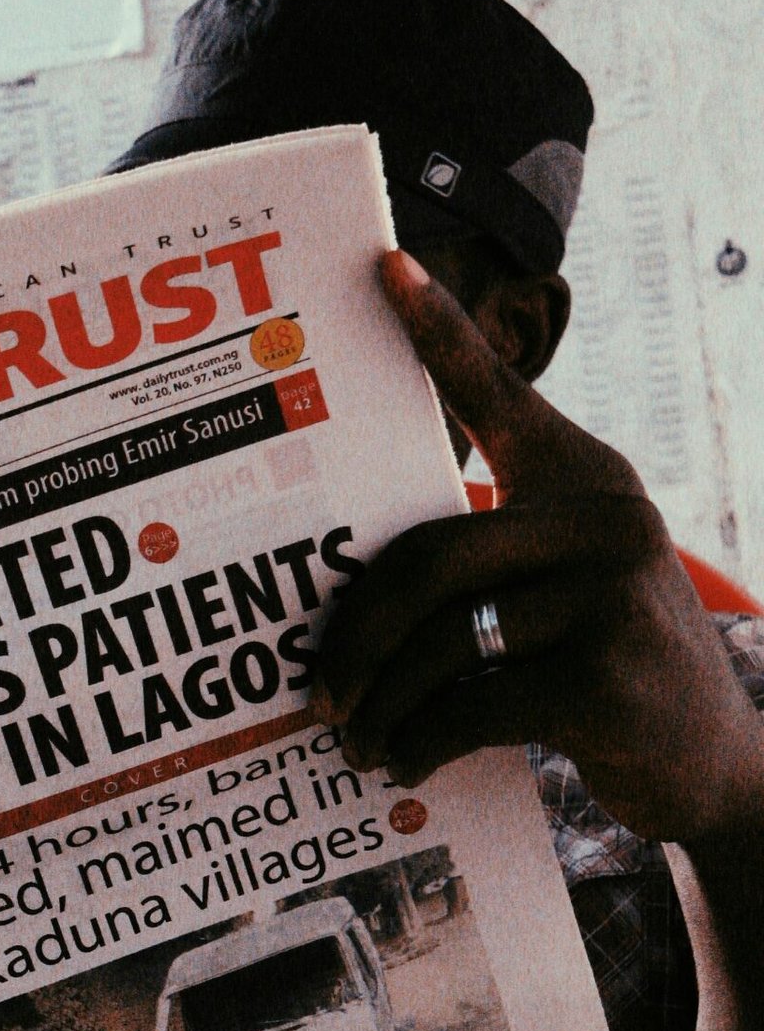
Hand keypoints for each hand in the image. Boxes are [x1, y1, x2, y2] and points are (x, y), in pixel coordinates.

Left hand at [312, 251, 763, 842]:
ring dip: (381, 704)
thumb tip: (351, 595)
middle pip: (430, 557)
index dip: (439, 333)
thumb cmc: (603, 672)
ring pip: (443, 640)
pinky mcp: (605, 676)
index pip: (502, 392)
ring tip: (355, 739)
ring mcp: (612, 594)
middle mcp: (605, 519)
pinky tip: (403, 763)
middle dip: (357, 634)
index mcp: (584, 480)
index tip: (382, 267)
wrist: (710, 764)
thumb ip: (489, 565)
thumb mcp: (561, 594)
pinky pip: (469, 704)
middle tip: (319, 690)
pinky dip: (419, 742)